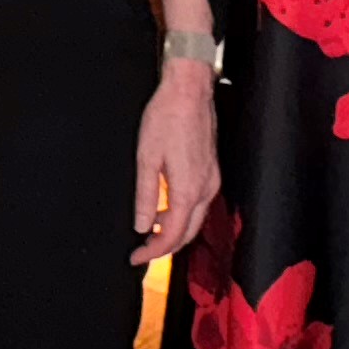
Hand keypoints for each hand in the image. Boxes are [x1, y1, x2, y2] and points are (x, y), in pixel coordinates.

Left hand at [129, 63, 221, 265]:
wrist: (189, 90)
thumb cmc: (166, 117)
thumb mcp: (146, 158)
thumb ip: (146, 196)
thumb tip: (143, 225)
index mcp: (189, 190)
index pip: (174, 235)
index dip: (154, 252)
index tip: (136, 258)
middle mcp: (206, 188)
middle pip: (189, 232)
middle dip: (166, 246)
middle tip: (142, 251)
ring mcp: (212, 179)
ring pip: (195, 218)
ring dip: (175, 230)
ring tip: (150, 231)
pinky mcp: (211, 170)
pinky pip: (198, 202)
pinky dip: (182, 213)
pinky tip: (166, 208)